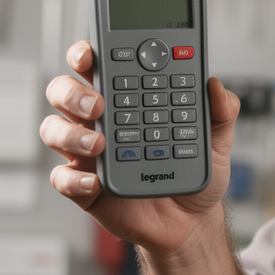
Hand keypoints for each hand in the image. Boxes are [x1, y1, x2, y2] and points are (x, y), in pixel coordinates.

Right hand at [40, 40, 240, 255]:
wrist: (189, 221)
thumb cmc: (190, 170)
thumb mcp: (216, 139)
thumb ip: (220, 110)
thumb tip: (216, 86)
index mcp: (126, 99)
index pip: (98, 66)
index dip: (86, 54)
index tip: (92, 53)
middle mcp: (100, 121)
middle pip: (65, 92)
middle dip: (72, 91)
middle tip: (98, 102)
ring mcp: (88, 153)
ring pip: (54, 130)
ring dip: (70, 132)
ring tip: (99, 143)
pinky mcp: (84, 187)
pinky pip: (62, 178)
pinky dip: (73, 178)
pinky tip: (93, 181)